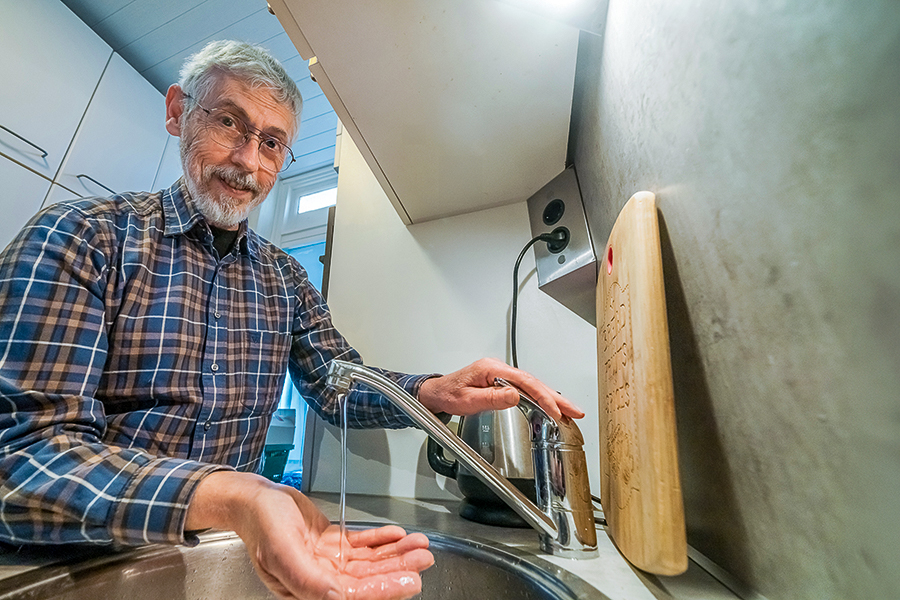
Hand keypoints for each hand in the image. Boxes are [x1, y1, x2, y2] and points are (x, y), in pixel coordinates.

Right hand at [186, 472, 432, 599]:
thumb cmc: (260, 522)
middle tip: (423, 560)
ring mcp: (326, 561)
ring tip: (419, 545)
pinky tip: (397, 535)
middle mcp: (319, 578)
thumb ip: (306, 578)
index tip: (410, 581)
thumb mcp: (280, 550)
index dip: (383, 589)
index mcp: (305, 587)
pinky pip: (361, 545)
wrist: (252, 498)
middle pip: (366, 579)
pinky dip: (380, 540)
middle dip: (397, 570)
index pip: (353, 594)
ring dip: (394, 554)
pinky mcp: (330, 543)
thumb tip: (335, 598)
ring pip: (368, 562)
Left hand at [417, 357, 584, 420]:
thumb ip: (491, 398)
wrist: (435, 394)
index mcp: (492, 369)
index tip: (555, 410)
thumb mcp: (466, 400)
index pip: (524, 381)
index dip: (543, 396)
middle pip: (534, 382)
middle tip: (574, 411)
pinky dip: (541, 398)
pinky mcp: (501, 383)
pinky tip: (550, 407)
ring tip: (569, 412)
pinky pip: (526, 390)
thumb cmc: (448, 394)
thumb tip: (515, 396)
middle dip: (556, 398)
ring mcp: (501, 375)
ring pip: (533, 386)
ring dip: (552, 398)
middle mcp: (499, 369)